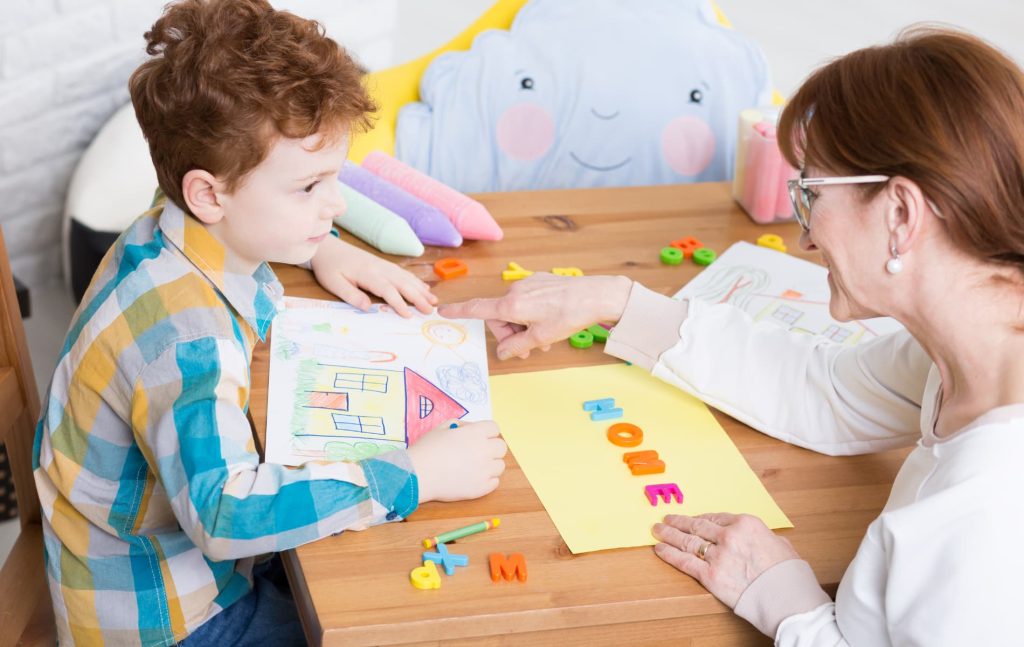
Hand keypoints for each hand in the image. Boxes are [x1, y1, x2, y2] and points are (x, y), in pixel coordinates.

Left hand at [310, 235, 436, 316]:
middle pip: (402, 283)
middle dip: (418, 297)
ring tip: (434, 300)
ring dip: (421, 289)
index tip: (409, 315)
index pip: (387, 290)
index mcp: (367, 274)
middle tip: (430, 310)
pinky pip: (403, 273)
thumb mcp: (333, 283)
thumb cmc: (330, 268)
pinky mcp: (384, 264)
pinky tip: (424, 288)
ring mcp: (383, 265)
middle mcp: (379, 268)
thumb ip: (351, 295)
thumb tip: (368, 307)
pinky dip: (416, 281)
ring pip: (406, 277)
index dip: (399, 302)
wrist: (329, 248)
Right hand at [407, 420, 506, 502]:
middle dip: (491, 448)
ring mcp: (485, 471)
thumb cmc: (427, 449)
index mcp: (476, 433)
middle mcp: (484, 450)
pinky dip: (487, 480)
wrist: (418, 475)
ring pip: (500, 466)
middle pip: (501, 447)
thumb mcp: (442, 428)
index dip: (486, 432)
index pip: (494, 428)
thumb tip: (471, 429)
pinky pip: (495, 482)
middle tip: (477, 452)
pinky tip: (473, 478)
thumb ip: (461, 425)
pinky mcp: (481, 488)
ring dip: (490, 465)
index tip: (477, 437)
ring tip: (474, 467)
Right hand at [438, 273, 632, 359]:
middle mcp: (515, 291)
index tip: (443, 310)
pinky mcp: (540, 282)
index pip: (477, 308)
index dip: (459, 311)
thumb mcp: (541, 338)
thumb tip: (502, 353)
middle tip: (529, 350)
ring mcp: (528, 285)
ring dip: (523, 327)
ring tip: (543, 340)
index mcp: (511, 305)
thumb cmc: (569, 315)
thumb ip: (517, 346)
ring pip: (515, 311)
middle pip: (500, 317)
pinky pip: (527, 302)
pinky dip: (532, 316)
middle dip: (510, 334)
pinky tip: (549, 324)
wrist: (595, 295)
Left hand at [652, 513, 799, 607]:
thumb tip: (766, 541)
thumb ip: (767, 539)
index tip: (693, 519)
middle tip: (667, 520)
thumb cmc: (789, 575)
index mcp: (746, 524)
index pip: (717, 517)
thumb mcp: (782, 546)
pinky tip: (660, 549)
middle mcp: (729, 535)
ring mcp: (718, 555)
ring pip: (687, 541)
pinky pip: (684, 561)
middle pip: (698, 526)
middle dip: (679, 522)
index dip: (701, 518)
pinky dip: (669, 554)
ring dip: (669, 534)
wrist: (787, 599)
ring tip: (658, 531)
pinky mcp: (710, 575)